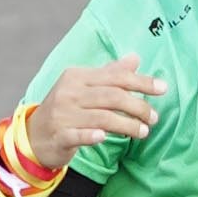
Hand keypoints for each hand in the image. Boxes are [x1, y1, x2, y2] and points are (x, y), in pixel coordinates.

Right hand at [21, 55, 163, 168]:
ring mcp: (62, 114)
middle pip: (111, 96)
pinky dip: (91, 136)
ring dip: (127, 125)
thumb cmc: (66, 109)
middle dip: (138, 106)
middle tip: (154, 118)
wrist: (34, 135)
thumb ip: (110, 73)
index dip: (141, 81)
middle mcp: (69, 92)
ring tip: (143, 132)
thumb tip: (135, 58)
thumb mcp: (84, 87)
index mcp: (77, 76)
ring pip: (101, 117)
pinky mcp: (59, 135)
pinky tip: (105, 138)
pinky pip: (78, 135)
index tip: (163, 88)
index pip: (115, 76)